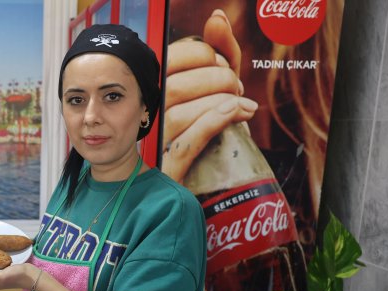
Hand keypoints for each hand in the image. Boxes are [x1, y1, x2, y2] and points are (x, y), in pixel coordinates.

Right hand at [162, 9, 256, 182]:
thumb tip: (217, 18)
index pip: (174, 58)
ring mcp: (154, 142)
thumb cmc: (206, 123)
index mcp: (151, 87)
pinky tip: (239, 113)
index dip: (207, 55)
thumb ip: (218, 49)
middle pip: (177, 85)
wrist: (199, 176)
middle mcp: (145, 113)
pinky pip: (190, 140)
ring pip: (180, 112)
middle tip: (237, 90)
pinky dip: (217, 120)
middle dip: (218, 80)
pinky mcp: (169, 169)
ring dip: (221, 102)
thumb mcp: (214, 83)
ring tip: (242, 105)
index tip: (225, 68)